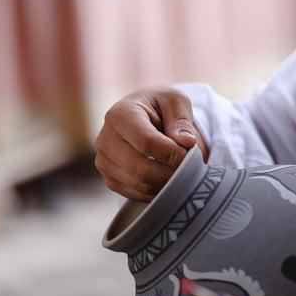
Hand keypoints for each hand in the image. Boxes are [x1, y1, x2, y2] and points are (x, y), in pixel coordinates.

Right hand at [94, 85, 208, 201]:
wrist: (142, 114)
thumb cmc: (160, 106)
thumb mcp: (175, 101)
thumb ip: (181, 121)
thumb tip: (187, 143)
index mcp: (120, 114)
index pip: (146, 141)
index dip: (170, 152)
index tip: (189, 155)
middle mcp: (105, 139)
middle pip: (140, 169)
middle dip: (170, 173)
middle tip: (191, 170)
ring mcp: (104, 162)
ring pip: (139, 184)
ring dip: (166, 183)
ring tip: (183, 173)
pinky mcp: (110, 179)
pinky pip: (136, 194)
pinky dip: (158, 191)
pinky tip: (170, 179)